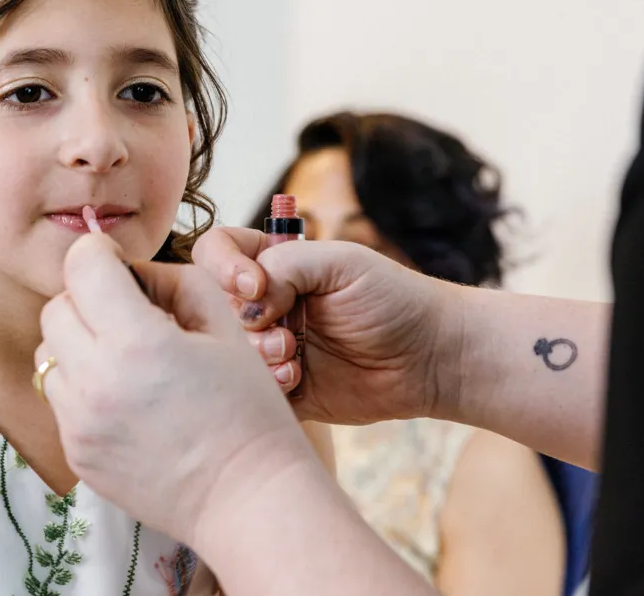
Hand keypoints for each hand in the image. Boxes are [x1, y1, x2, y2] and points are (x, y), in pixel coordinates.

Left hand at [37, 234, 315, 544]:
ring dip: (78, 344)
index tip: (117, 264)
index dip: (99, 254)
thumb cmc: (248, 410)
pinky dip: (83, 387)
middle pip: (55, 308)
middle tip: (126, 314)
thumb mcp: (226, 325)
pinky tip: (126, 399)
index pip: (81, 266)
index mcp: (137, 342)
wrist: (248, 498)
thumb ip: (172, 281)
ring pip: (48, 355)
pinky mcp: (76, 453)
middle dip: (86, 299)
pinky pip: (60, 399)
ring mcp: (79, 424)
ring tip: (125, 360)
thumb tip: (130, 270)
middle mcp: (96, 382)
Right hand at [192, 228, 462, 425]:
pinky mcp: (281, 388)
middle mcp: (263, 304)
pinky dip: (267, 384)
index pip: (214, 252)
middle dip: (243, 322)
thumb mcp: (340, 262)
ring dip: (255, 355)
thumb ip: (284, 266)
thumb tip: (246, 301)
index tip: (256, 287)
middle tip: (285, 334)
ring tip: (294, 358)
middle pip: (212, 307)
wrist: (432, 357)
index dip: (221, 268)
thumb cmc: (394, 298)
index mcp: (272, 264)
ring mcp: (268, 346)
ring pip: (225, 351)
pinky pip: (249, 390)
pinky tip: (299, 380)